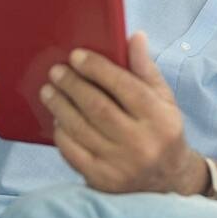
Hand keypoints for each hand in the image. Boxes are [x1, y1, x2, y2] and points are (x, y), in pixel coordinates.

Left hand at [39, 31, 207, 194]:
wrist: (167, 180)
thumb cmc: (162, 132)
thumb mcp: (164, 100)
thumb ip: (146, 69)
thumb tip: (134, 37)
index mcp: (159, 119)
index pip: (124, 87)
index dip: (97, 68)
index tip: (77, 56)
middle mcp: (141, 143)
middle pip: (97, 107)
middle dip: (72, 85)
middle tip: (57, 71)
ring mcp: (120, 165)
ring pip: (80, 128)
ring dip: (60, 106)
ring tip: (49, 90)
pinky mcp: (102, 180)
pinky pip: (72, 152)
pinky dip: (62, 133)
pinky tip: (58, 119)